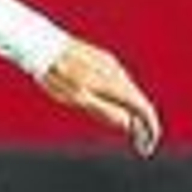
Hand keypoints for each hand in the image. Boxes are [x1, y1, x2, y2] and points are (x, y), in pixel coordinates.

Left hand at [39, 37, 160, 156]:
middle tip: (140, 145)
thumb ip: (104, 110)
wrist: (42, 45)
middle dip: (143, 125)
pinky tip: (118, 109)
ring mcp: (110, 64)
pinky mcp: (101, 60)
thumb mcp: (77, 98)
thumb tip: (127, 124)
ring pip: (130, 92)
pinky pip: (120, 83)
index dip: (149, 129)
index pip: (143, 109)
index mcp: (114, 84)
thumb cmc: (55, 75)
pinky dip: (124, 100)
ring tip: (132, 132)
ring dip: (134, 113)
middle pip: (139, 101)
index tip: (146, 146)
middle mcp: (117, 72)